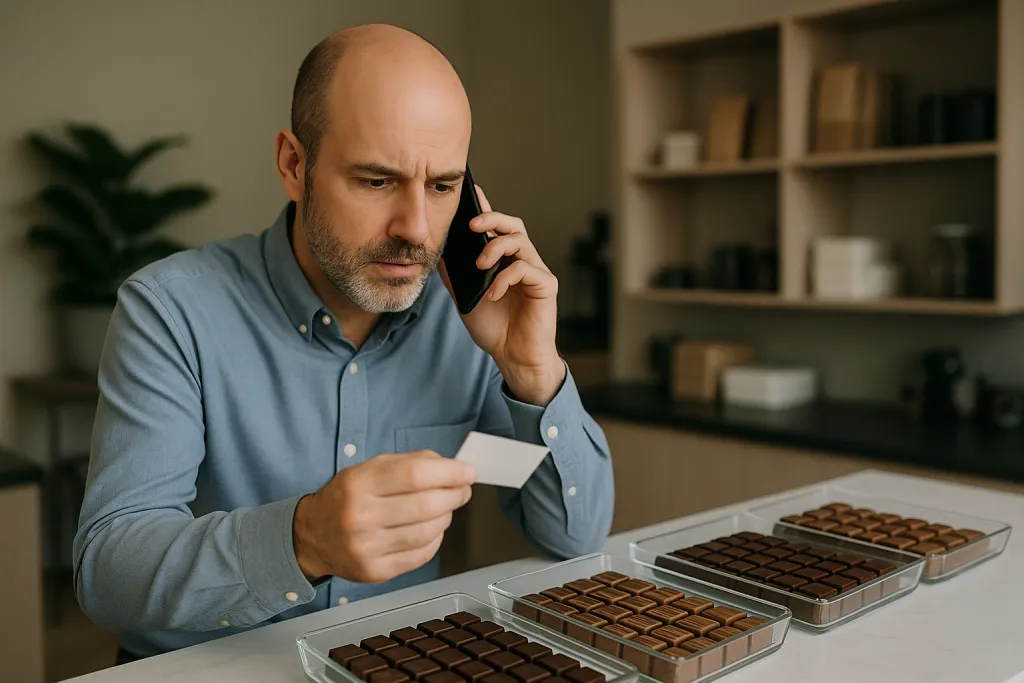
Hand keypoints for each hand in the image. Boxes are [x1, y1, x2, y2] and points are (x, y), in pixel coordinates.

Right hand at [292, 451, 475, 582]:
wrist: (312, 536)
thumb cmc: (348, 497)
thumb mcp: (370, 468)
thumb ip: (410, 463)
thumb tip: (452, 467)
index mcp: (359, 484)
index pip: (415, 475)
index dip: (449, 473)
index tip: (468, 471)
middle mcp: (360, 517)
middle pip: (425, 505)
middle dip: (454, 495)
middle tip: (463, 490)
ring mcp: (366, 548)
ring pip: (427, 532)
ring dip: (446, 517)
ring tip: (445, 508)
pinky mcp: (374, 572)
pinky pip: (420, 555)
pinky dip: (434, 539)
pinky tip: (432, 529)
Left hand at [438, 184, 565, 405]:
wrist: (513, 357)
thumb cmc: (494, 328)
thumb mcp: (465, 297)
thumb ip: (455, 274)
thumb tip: (437, 250)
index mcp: (504, 260)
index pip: (496, 227)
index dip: (485, 208)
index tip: (471, 192)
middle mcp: (522, 260)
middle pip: (513, 225)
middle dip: (492, 218)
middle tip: (472, 225)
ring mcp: (536, 271)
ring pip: (520, 241)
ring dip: (496, 247)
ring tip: (480, 266)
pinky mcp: (546, 285)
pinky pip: (526, 269)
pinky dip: (505, 278)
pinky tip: (493, 294)